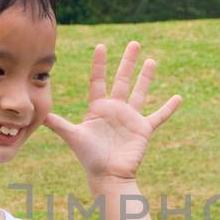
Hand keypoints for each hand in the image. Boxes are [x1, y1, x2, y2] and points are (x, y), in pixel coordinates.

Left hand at [44, 41, 180, 184]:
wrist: (108, 176)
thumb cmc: (90, 158)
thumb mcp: (73, 137)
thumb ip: (58, 124)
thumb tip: (41, 113)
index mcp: (98, 108)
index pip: (98, 80)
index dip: (100, 64)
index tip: (100, 46)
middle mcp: (115, 109)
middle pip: (122, 80)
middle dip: (128, 62)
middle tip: (134, 43)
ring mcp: (130, 118)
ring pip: (140, 92)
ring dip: (146, 77)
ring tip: (152, 60)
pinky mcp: (143, 129)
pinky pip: (159, 116)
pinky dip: (169, 108)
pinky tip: (179, 97)